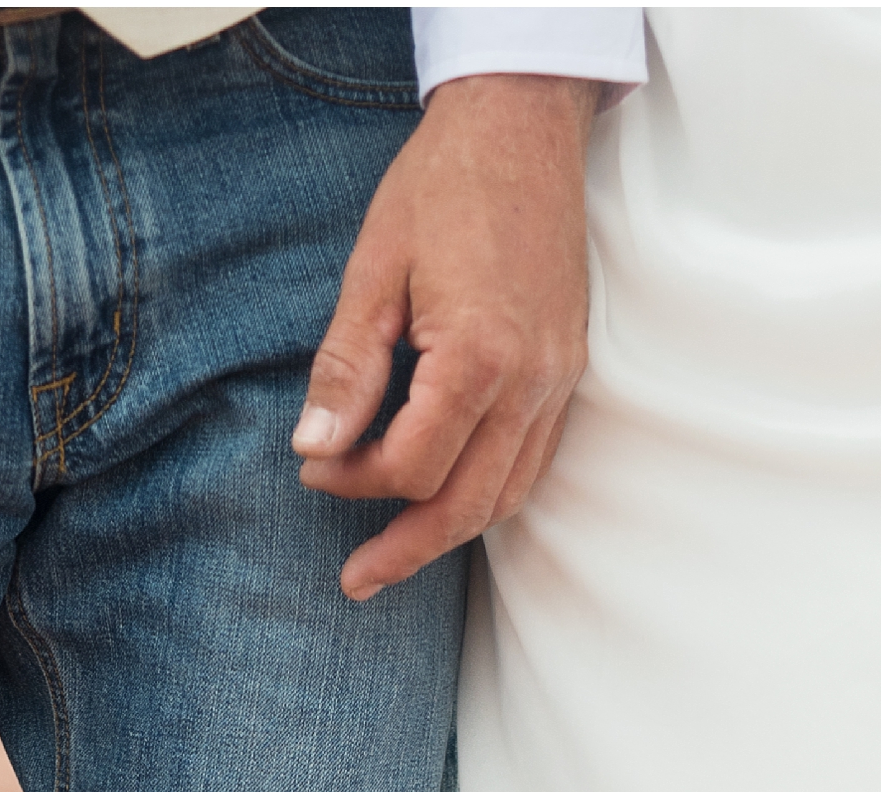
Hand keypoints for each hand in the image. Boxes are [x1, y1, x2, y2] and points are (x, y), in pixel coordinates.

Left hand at [294, 73, 594, 603]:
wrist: (522, 121)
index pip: (413, 466)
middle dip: (405, 549)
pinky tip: (447, 499)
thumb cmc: (444, 183)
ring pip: (506, 496)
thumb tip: (315, 449)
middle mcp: (530, 381)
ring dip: (448, 533)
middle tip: (356, 580)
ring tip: (396, 553)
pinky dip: (487, 494)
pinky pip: (531, 463)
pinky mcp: (566, 372)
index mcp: (479, 356)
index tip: (314, 464)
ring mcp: (557, 380)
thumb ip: (347, 369)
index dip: (355, 480)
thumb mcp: (374, 270)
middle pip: (466, 506)